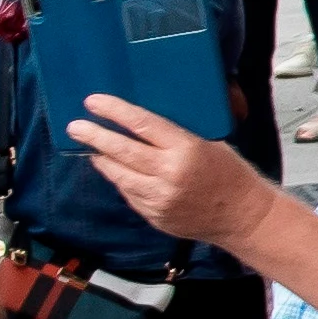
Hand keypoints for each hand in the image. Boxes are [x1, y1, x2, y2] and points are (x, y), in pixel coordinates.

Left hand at [63, 96, 284, 246]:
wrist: (242, 216)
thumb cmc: (231, 174)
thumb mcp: (211, 144)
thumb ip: (176, 136)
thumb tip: (142, 123)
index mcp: (186, 149)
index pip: (142, 124)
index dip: (114, 111)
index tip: (93, 101)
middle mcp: (168, 173)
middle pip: (121, 150)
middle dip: (94, 136)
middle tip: (75, 126)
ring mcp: (158, 197)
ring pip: (118, 175)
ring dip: (101, 159)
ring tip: (90, 148)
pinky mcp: (153, 215)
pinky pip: (128, 193)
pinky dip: (121, 179)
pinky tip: (117, 171)